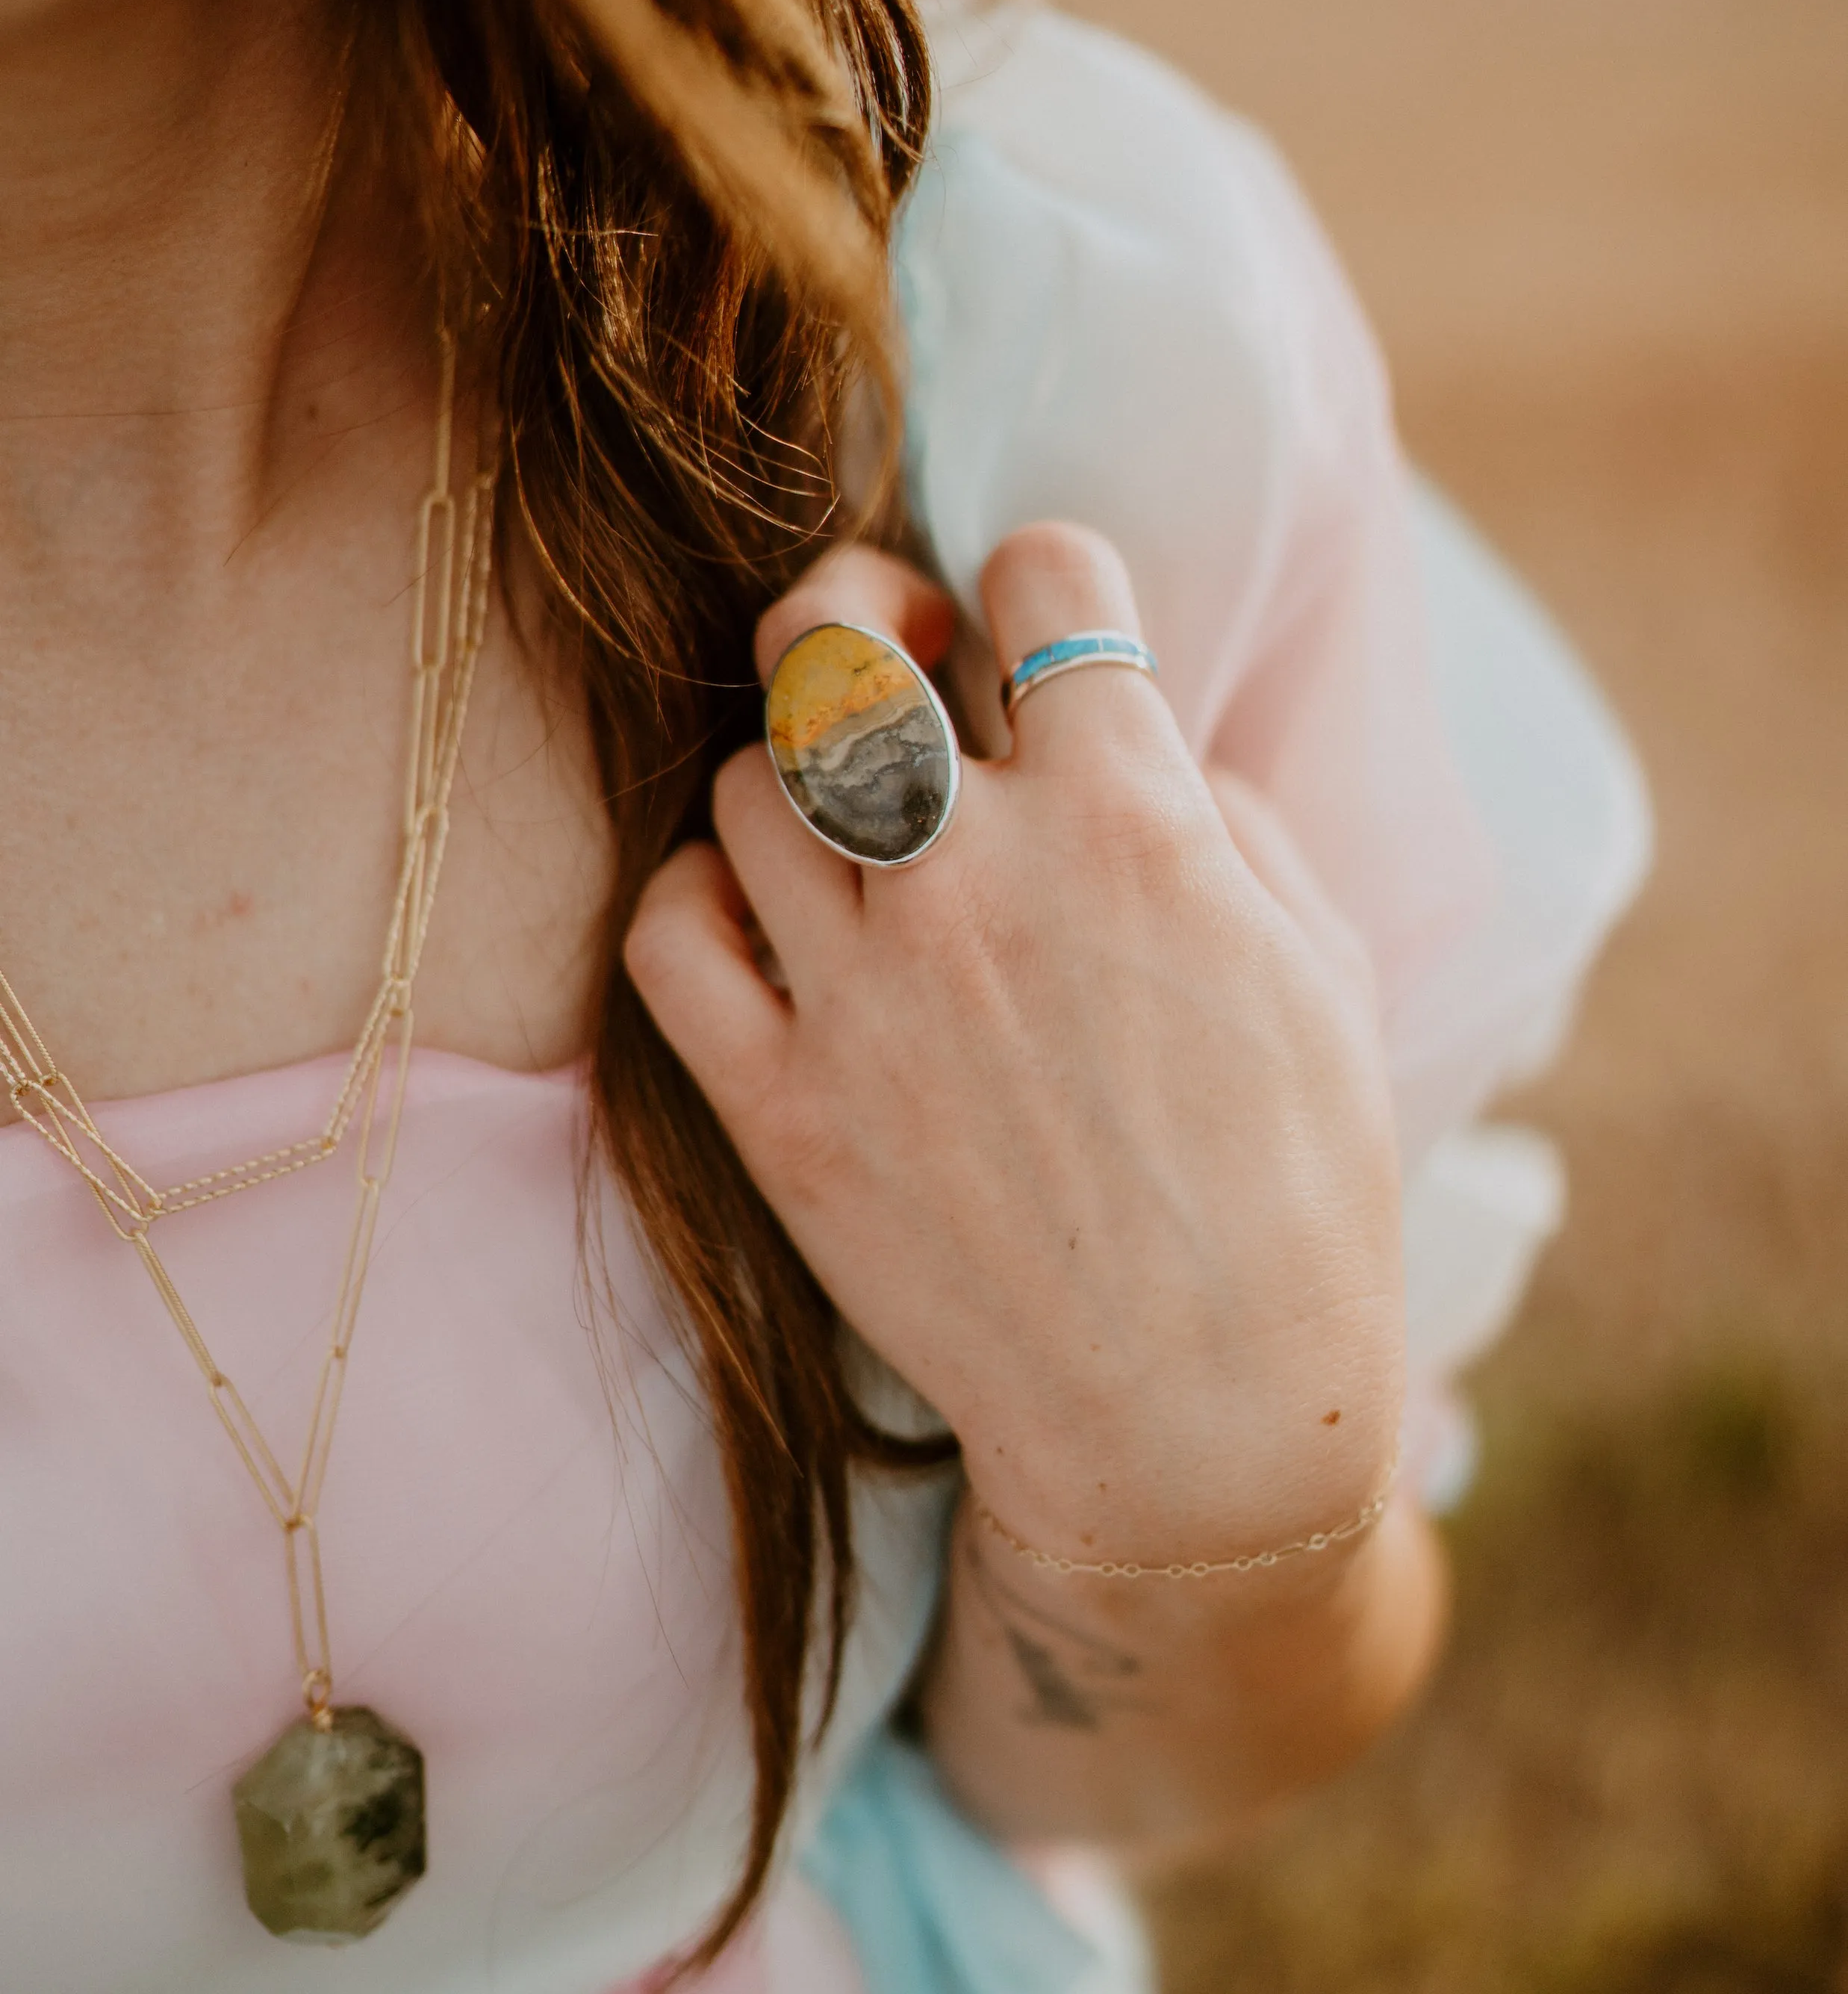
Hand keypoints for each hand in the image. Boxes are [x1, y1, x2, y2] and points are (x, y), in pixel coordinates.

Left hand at [624, 526, 1403, 1567]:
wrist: (1201, 1423)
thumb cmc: (1296, 1195)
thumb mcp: (1321, 968)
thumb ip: (1219, 815)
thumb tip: (1133, 738)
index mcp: (1134, 819)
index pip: (1041, 570)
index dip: (1042, 574)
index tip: (1040, 623)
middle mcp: (977, 877)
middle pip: (836, 643)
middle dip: (857, 616)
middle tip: (888, 662)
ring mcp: (860, 991)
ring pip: (745, 784)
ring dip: (793, 787)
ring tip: (851, 847)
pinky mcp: (775, 1104)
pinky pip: (667, 930)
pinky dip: (701, 905)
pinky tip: (766, 931)